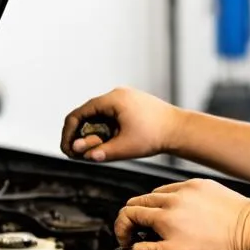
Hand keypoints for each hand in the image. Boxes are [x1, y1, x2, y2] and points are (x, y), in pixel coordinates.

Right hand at [60, 87, 184, 162]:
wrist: (181, 130)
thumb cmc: (155, 137)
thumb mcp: (125, 147)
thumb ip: (101, 151)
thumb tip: (81, 154)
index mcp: (112, 99)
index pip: (78, 114)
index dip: (68, 134)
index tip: (68, 151)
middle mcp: (117, 95)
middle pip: (87, 114)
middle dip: (80, 135)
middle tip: (78, 155)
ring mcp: (125, 99)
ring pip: (98, 116)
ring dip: (93, 134)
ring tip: (95, 151)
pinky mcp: (131, 105)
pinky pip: (110, 116)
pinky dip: (104, 130)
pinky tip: (107, 144)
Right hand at [114, 179, 249, 249]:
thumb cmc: (220, 244)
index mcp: (164, 216)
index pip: (127, 214)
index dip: (122, 229)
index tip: (128, 239)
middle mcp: (173, 197)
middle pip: (138, 201)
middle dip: (133, 218)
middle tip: (141, 233)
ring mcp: (187, 188)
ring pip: (156, 193)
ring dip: (152, 208)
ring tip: (163, 225)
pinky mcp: (201, 184)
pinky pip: (176, 188)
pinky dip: (171, 199)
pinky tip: (181, 213)